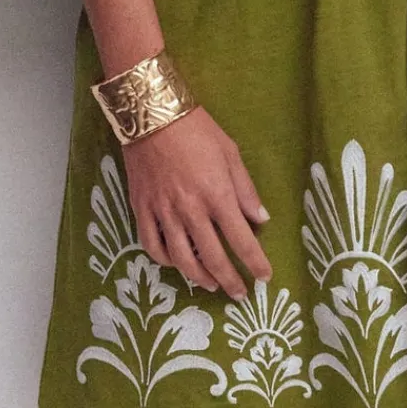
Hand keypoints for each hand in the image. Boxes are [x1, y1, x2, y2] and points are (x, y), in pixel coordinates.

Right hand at [124, 107, 272, 297]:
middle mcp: (191, 210)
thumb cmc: (196, 129)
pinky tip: (176, 263)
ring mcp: (163, 212)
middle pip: (213, 257)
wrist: (151, 114)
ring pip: (182, 258)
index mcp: (217, 195)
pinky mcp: (141, 209)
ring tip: (211, 284)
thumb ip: (246, 190)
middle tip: (240, 294)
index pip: (242, 240)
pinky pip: (152, 245)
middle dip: (230, 281)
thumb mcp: (231, 154)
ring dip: (199, 277)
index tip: (265, 277)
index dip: (255, 262)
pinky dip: (164, 260)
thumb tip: (260, 219)